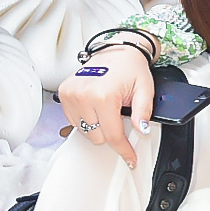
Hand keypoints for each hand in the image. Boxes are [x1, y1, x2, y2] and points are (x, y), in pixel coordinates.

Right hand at [59, 43, 154, 167]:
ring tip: (107, 107)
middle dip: (111, 132)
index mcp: (104, 95)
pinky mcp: (64, 94)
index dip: (124, 149)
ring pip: (85, 132)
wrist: (115, 51)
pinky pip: (74, 121)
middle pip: (97, 137)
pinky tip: (95, 106)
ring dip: (97, 126)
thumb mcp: (145, 89)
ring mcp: (71, 95)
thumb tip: (142, 130)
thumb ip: (144, 112)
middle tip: (119, 115)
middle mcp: (83, 95)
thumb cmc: (130, 67)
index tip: (130, 159)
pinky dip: (86, 119)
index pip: (112, 135)